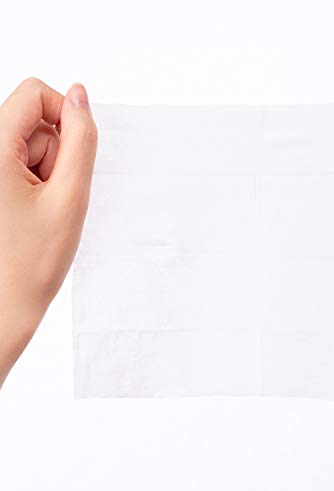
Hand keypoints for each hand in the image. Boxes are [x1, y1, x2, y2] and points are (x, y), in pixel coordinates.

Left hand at [0, 78, 96, 386]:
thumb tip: (80, 96)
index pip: (33, 94)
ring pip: (28, 145)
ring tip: (41, 209)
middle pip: (32, 121)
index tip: (73, 157)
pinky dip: (35, 183)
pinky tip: (32, 211)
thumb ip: (81, 141)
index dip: (65, 116)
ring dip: (46, 172)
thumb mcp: (70, 197)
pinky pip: (20, 164)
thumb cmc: (33, 261)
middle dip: (54, 155)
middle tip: (51, 197)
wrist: (3, 307)